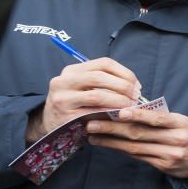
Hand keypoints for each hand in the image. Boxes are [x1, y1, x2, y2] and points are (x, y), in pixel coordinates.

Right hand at [26, 58, 141, 142]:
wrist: (51, 125)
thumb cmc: (76, 106)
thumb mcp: (84, 88)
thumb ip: (104, 83)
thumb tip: (135, 86)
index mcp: (72, 70)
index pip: (104, 63)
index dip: (125, 73)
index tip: (136, 85)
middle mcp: (64, 81)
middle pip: (100, 76)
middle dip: (123, 86)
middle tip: (136, 96)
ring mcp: (62, 98)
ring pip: (97, 95)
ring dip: (119, 101)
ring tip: (130, 107)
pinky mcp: (65, 116)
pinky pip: (93, 113)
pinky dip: (109, 114)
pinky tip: (119, 117)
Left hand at [86, 107, 187, 179]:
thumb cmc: (187, 135)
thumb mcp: (180, 121)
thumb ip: (159, 117)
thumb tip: (128, 109)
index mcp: (180, 123)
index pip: (156, 118)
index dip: (136, 115)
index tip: (117, 111)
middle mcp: (175, 139)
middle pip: (139, 133)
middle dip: (113, 128)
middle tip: (92, 123)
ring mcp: (170, 154)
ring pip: (135, 146)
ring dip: (111, 140)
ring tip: (93, 134)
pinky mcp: (163, 166)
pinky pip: (138, 156)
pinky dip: (120, 149)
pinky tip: (107, 144)